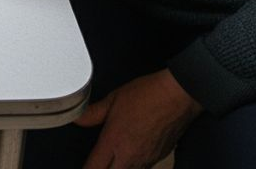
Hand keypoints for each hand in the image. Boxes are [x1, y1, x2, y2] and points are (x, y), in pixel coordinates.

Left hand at [73, 69, 202, 168]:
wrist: (178, 95)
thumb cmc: (147, 95)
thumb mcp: (113, 99)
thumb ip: (92, 113)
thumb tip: (77, 119)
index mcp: (114, 142)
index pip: (94, 168)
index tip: (85, 165)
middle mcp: (130, 156)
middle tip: (99, 162)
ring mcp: (146, 159)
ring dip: (118, 168)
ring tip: (113, 159)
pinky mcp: (159, 157)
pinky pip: (143, 168)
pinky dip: (134, 165)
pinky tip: (131, 154)